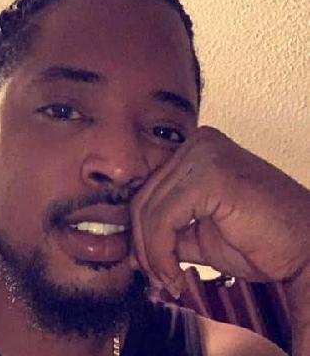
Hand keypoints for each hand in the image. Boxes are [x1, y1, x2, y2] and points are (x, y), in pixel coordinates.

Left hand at [130, 126, 309, 297]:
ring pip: (149, 210)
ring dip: (152, 254)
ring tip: (169, 281)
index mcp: (194, 152)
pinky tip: (176, 274)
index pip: (148, 191)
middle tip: (158, 279)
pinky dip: (162, 252)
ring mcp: (203, 154)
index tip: (149, 266)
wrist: (307, 249)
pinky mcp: (211, 174)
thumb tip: (132, 253)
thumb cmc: (258, 241)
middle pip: (143, 199)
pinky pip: (164, 217)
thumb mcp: (198, 236)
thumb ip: (166, 236)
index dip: (141, 233)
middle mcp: (197, 144)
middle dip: (144, 247)